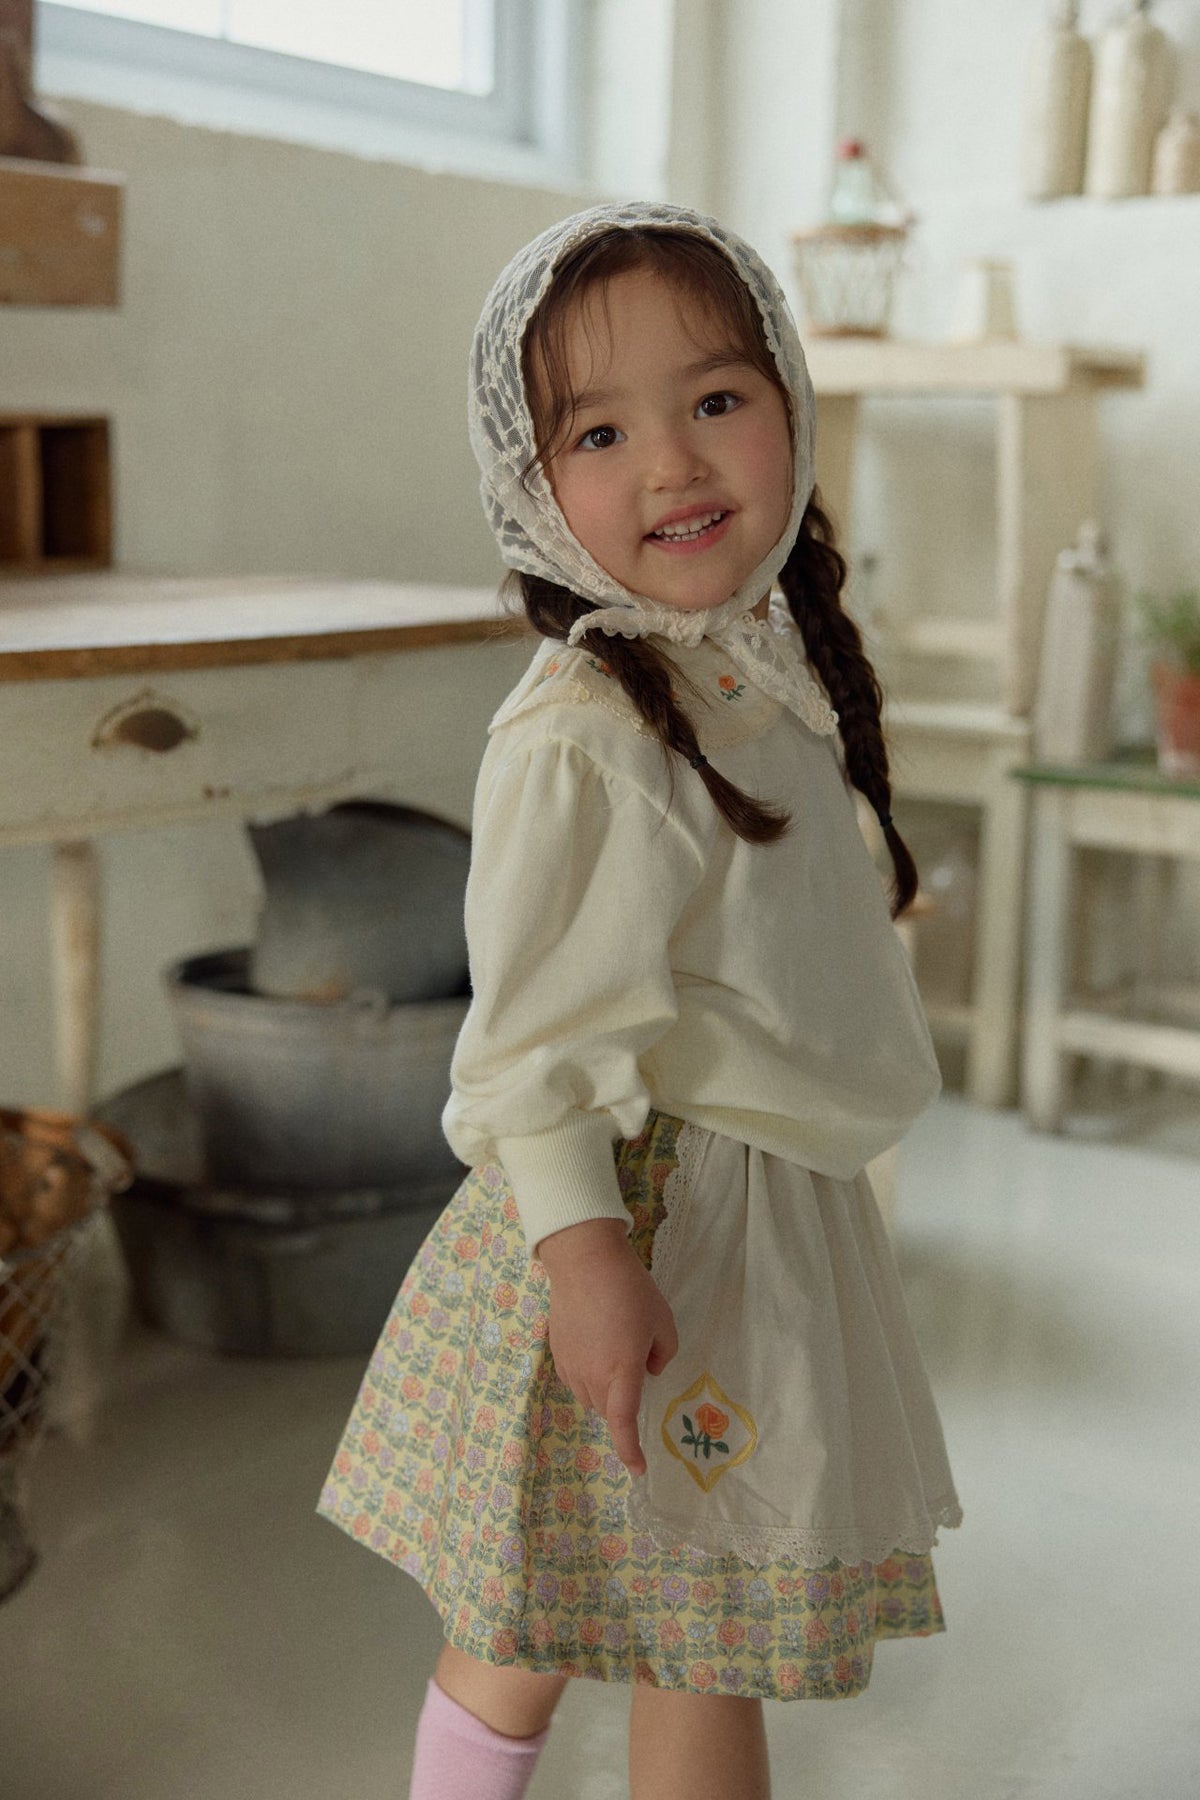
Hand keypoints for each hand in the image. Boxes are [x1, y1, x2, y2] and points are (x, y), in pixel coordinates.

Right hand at [538, 1220, 678, 1477]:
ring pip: (590, 1398)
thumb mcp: (663, 1320)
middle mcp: (591, 1375)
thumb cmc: (629, 1289)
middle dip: (625, 1404)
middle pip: (609, 1411)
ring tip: (617, 1352)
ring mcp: (570, 1365)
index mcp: (621, 1371)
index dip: (630, 1450)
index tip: (638, 1469)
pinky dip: (589, 1376)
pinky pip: (575, 1380)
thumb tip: (648, 1370)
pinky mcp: (556, 1352)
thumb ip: (664, 1354)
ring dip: (607, 1391)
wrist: (583, 1260)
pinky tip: (597, 1346)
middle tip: (639, 1367)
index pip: (623, 1423)